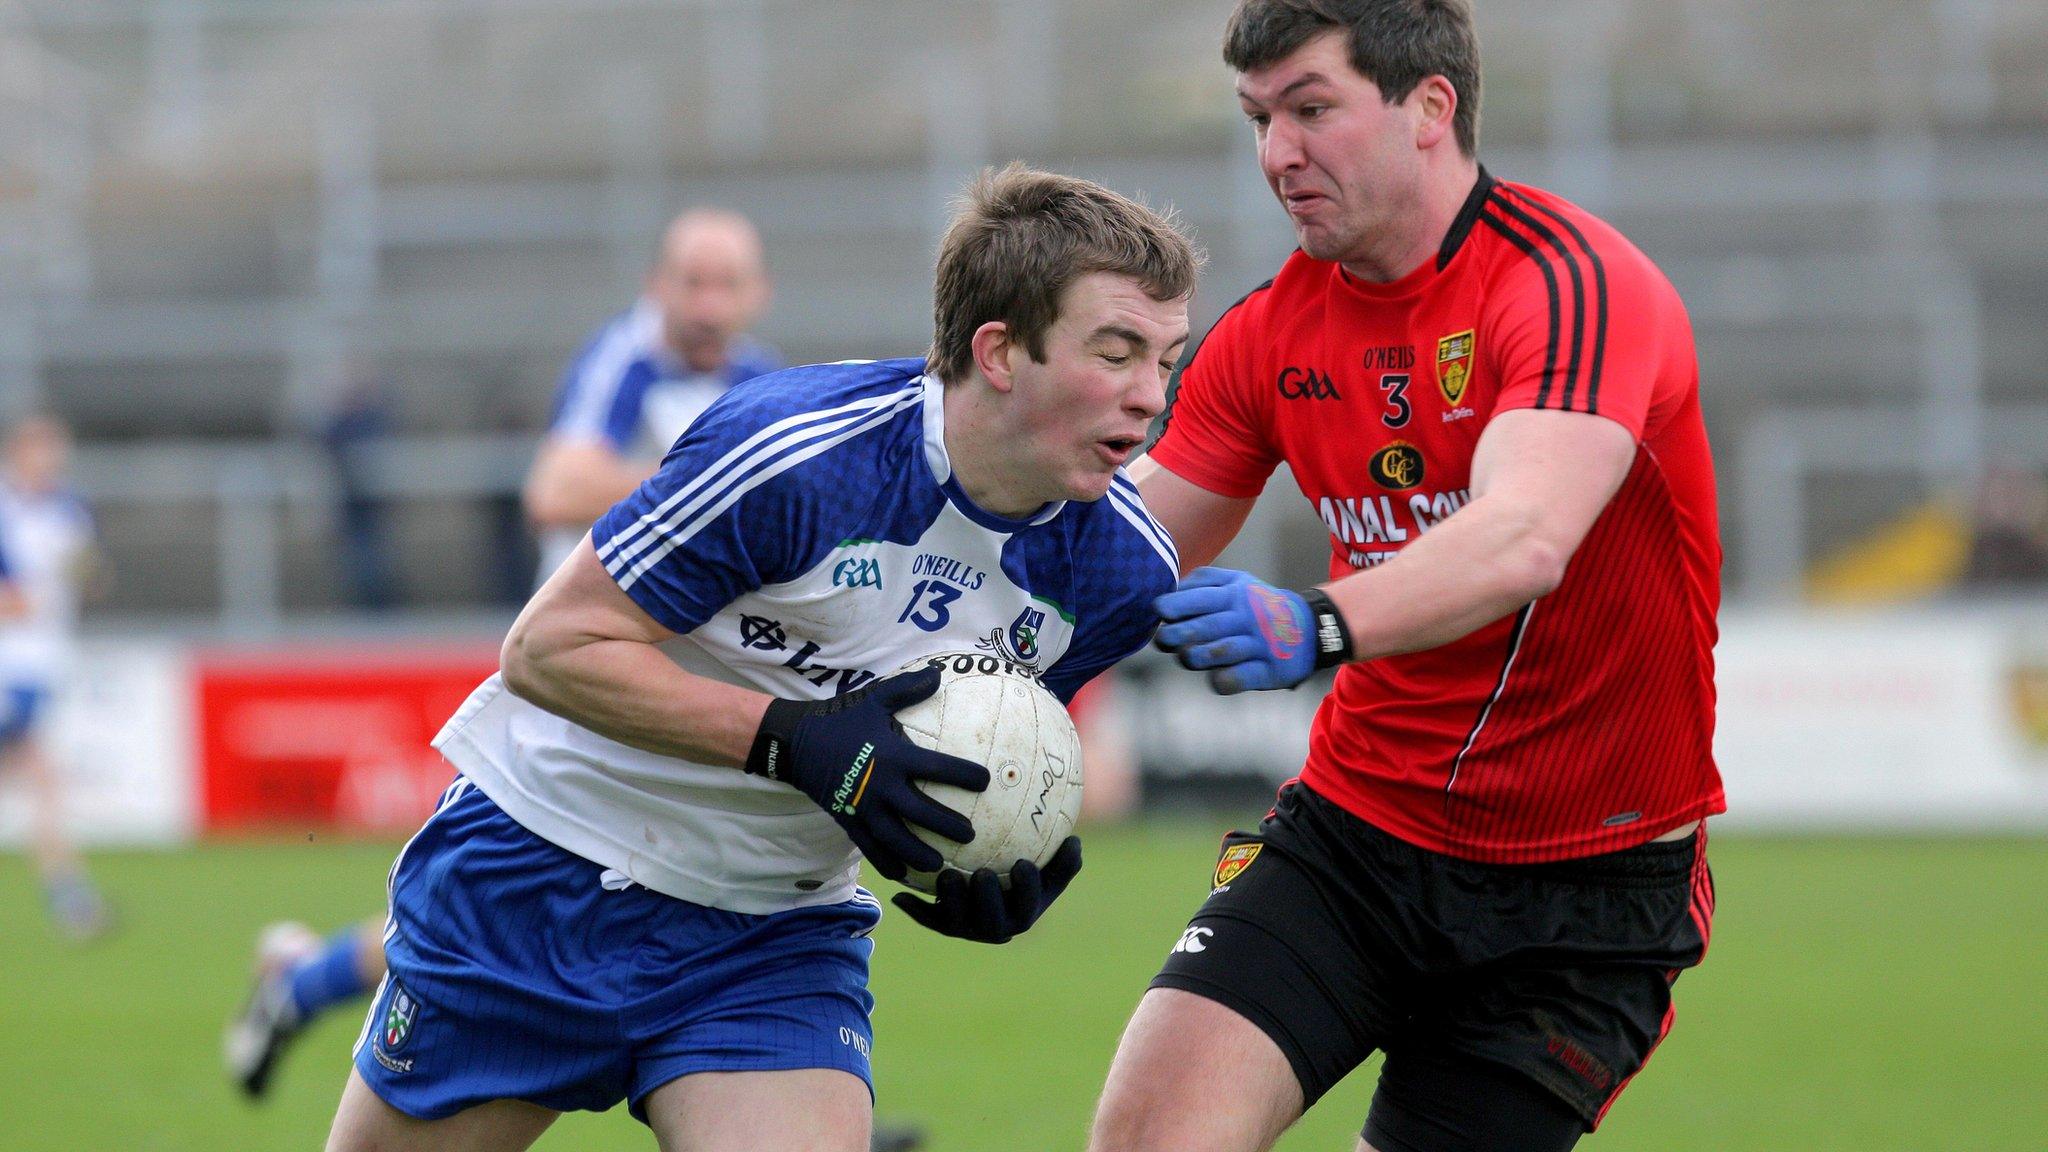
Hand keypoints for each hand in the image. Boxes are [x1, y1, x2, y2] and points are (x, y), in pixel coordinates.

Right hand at [748, 665, 989, 879]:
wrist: (796, 742)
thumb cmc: (842, 720)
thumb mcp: (874, 700)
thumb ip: (907, 689)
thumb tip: (938, 674)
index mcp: (893, 756)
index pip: (937, 768)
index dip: (963, 775)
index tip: (984, 782)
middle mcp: (880, 786)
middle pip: (921, 812)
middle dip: (948, 825)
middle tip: (970, 835)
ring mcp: (863, 807)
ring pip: (896, 838)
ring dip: (919, 852)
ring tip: (940, 864)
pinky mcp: (848, 821)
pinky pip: (870, 847)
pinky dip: (886, 862)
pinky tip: (903, 874)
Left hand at [891, 837, 1081, 943]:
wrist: (989, 889)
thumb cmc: (1023, 872)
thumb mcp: (1046, 867)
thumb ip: (1062, 859)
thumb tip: (1076, 841)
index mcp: (1023, 913)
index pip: (1027, 905)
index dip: (1025, 889)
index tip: (1021, 864)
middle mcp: (996, 927)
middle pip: (992, 921)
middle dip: (987, 900)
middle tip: (982, 874)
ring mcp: (968, 929)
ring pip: (958, 921)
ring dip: (952, 901)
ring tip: (947, 876)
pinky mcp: (943, 925)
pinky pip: (928, 918)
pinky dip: (914, 908)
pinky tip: (899, 894)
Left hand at [1153, 567, 1329, 693]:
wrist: (1309, 628)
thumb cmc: (1258, 605)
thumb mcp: (1237, 582)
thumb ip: (1203, 581)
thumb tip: (1169, 590)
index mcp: (1235, 595)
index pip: (1201, 598)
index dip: (1176, 605)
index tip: (1159, 610)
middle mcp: (1246, 618)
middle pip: (1207, 627)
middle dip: (1178, 634)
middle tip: (1162, 640)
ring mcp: (1258, 645)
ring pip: (1222, 652)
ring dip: (1197, 656)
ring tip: (1185, 657)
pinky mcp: (1268, 670)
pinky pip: (1241, 678)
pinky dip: (1224, 680)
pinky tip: (1215, 677)